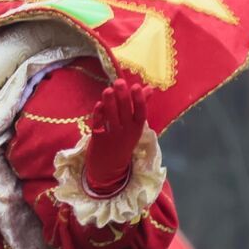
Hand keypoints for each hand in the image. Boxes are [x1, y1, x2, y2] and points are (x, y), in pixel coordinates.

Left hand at [85, 78, 151, 195]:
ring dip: (110, 103)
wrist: (109, 166)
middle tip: (119, 82)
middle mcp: (126, 132)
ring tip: (108, 89)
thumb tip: (150, 88)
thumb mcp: (135, 126)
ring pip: (112, 117)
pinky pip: (99, 124)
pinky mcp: (98, 138)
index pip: (140, 113)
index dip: (139, 100)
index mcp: (137, 128)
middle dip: (122, 97)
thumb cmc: (123, 140)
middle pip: (125, 113)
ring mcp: (112, 135)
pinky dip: (99, 114)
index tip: (136, 86)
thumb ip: (140, 105)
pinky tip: (98, 104)